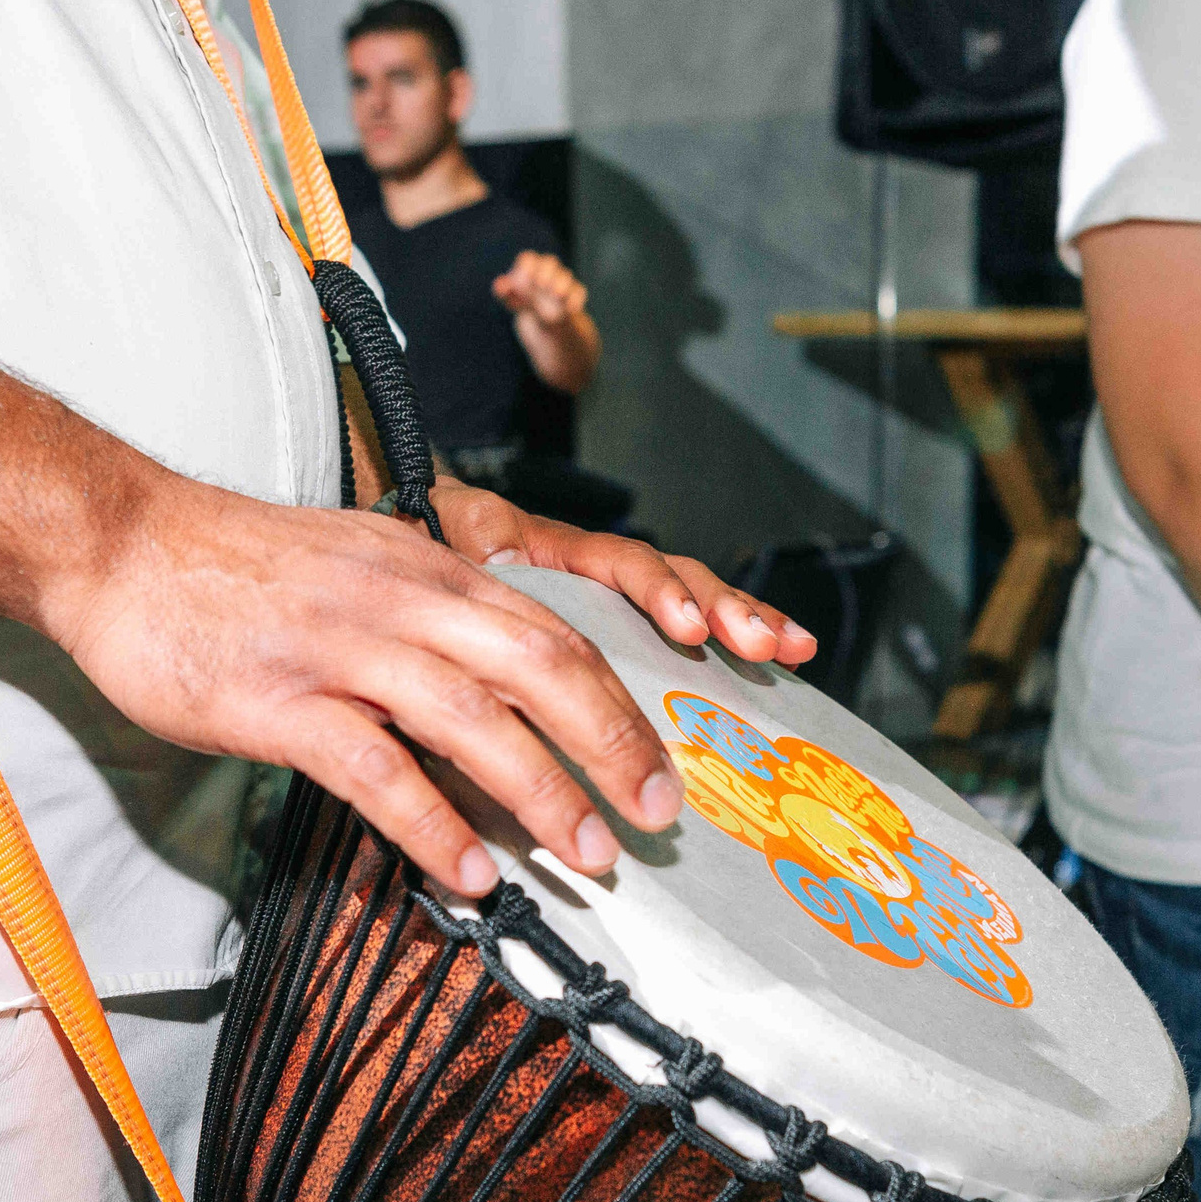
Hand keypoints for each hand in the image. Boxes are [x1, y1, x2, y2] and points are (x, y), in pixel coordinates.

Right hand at [55, 477, 688, 898]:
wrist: (116, 541)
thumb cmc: (236, 568)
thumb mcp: (359, 568)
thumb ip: (430, 621)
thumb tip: (501, 699)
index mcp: (428, 569)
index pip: (551, 630)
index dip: (618, 700)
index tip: (660, 765)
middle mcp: (400, 600)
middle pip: (538, 665)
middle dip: (611, 744)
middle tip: (655, 817)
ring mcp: (340, 649)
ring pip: (471, 717)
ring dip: (542, 791)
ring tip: (587, 856)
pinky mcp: (278, 701)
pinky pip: (375, 769)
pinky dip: (433, 825)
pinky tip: (470, 873)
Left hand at [429, 479, 818, 667]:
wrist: (410, 555)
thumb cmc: (432, 543)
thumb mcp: (449, 529)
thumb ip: (478, 532)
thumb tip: (508, 551)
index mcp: (566, 550)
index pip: (625, 565)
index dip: (661, 595)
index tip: (690, 630)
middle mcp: (601, 577)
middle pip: (680, 582)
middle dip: (728, 610)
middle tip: (765, 643)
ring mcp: (613, 608)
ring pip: (693, 609)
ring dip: (745, 624)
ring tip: (790, 649)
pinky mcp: (613, 640)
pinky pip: (677, 646)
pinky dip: (725, 656)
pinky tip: (773, 673)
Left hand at [492, 250, 587, 331]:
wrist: (546, 319)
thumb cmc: (526, 303)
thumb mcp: (513, 300)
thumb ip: (505, 293)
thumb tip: (498, 286)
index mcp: (530, 267)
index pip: (528, 259)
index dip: (527, 266)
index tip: (525, 277)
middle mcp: (548, 269)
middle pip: (550, 262)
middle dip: (546, 272)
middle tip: (541, 284)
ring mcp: (563, 280)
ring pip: (565, 275)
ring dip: (561, 284)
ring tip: (557, 295)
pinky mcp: (576, 293)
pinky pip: (578, 291)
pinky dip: (575, 299)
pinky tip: (571, 309)